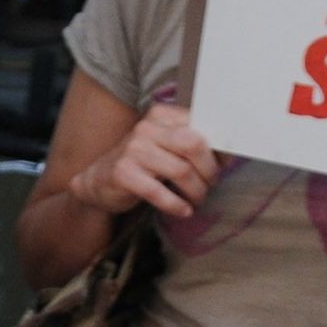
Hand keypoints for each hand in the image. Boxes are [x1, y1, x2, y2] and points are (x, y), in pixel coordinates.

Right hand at [73, 101, 215, 220]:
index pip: (200, 126)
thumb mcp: (166, 146)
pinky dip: (176, 204)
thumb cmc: (142, 164)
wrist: (99, 181)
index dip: (218, 148)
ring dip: (196, 191)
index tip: (224, 164)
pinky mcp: (123, 173)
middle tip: (210, 184)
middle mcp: (146, 128)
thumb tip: (227, 154)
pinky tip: (183, 210)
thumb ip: (191, 144)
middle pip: (194, 145)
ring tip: (197, 199)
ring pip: (181, 171)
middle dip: (209, 170)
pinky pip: (159, 192)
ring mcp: (133, 150)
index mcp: (161, 116)